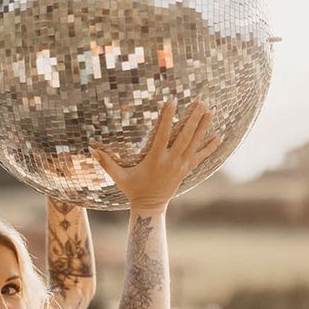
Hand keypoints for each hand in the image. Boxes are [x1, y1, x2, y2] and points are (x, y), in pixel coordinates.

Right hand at [89, 100, 220, 210]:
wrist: (150, 206)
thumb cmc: (133, 189)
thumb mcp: (118, 176)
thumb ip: (106, 162)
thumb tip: (90, 149)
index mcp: (155, 159)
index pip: (163, 134)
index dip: (168, 118)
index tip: (172, 102)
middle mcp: (171, 161)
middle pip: (185, 136)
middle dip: (193, 119)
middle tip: (200, 102)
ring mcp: (180, 166)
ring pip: (194, 144)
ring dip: (203, 127)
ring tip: (209, 112)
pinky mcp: (186, 170)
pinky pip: (200, 157)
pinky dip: (209, 148)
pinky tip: (218, 138)